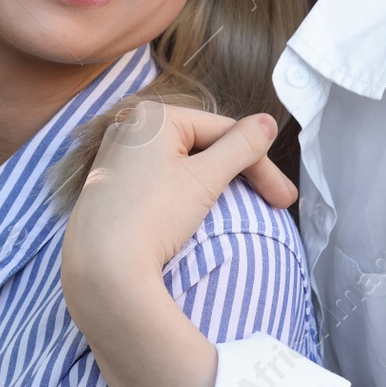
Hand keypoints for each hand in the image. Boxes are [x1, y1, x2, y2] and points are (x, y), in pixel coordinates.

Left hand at [63, 104, 287, 284]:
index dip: (260, 163)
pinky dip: (185, 193)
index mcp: (153, 117)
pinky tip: (199, 213)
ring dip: (216, 183)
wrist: (101, 269)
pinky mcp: (110, 187)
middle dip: (240, 173)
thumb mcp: (204, 178)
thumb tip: (267, 122)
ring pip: (182, 164)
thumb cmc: (152, 217)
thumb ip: (241, 147)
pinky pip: (158, 180)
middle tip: (276, 204)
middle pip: (202, 145)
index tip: (285, 199)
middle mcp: (130, 129)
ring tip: (243, 208)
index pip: (223, 130)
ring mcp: (116, 157)